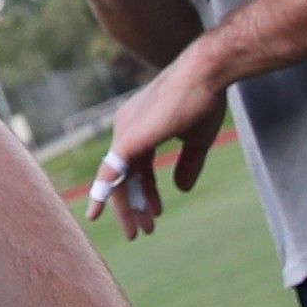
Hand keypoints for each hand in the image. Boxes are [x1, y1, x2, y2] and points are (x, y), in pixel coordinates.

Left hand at [94, 46, 229, 237]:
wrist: (206, 73)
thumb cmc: (203, 99)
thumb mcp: (196, 140)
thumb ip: (187, 164)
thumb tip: (181, 190)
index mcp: (141, 128)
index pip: (136, 167)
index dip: (145, 192)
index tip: (153, 213)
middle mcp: (126, 128)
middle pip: (123, 176)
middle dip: (133, 206)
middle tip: (140, 232)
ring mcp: (125, 132)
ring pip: (117, 179)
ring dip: (128, 207)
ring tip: (139, 232)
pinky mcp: (129, 138)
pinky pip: (111, 170)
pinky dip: (105, 190)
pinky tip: (101, 208)